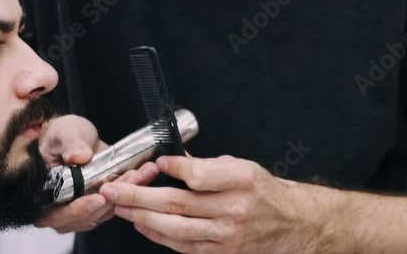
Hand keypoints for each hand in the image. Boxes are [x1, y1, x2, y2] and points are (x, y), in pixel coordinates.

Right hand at [35, 115, 160, 232]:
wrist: (72, 136)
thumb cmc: (59, 136)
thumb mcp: (63, 133)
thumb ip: (70, 144)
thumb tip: (78, 156)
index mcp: (44, 196)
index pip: (59, 214)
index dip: (79, 210)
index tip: (99, 198)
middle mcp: (61, 209)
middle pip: (88, 216)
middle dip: (112, 199)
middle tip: (131, 179)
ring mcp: (82, 208)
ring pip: (106, 210)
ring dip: (127, 195)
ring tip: (142, 173)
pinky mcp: (100, 202)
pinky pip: (117, 203)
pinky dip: (132, 191)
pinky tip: (144, 174)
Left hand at [100, 155, 315, 252]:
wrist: (292, 225)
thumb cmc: (265, 193)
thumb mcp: (243, 167)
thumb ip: (208, 166)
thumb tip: (172, 162)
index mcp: (242, 180)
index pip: (198, 174)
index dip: (172, 168)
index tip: (155, 162)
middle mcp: (234, 209)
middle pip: (178, 203)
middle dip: (139, 196)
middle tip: (114, 189)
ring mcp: (227, 236)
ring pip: (175, 228)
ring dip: (142, 217)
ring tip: (120, 207)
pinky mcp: (221, 253)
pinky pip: (183, 245)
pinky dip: (158, 235)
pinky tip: (143, 224)